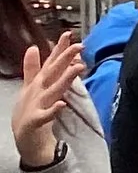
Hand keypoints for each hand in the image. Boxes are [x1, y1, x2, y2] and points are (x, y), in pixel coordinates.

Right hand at [11, 34, 82, 164]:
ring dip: (65, 79)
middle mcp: (38, 91)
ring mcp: (37, 105)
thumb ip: (32, 68)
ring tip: (77, 68)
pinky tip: (61, 104)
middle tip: (79, 46)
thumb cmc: (29, 110)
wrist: (23, 138)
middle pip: (53, 72)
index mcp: (39, 83)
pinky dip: (53, 110)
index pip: (50, 63)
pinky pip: (46, 115)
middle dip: (65, 58)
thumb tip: (33, 47)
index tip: (69, 34)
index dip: (59, 49)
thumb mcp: (30, 88)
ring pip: (53, 90)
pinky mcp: (36, 121)